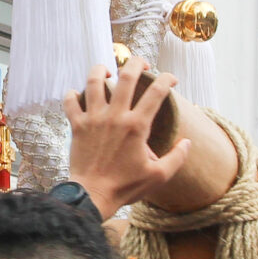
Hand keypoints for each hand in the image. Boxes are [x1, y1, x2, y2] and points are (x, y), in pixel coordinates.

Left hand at [63, 61, 188, 215]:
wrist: (92, 196)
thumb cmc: (125, 187)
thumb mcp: (158, 176)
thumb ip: (177, 157)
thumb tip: (187, 142)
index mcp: (137, 126)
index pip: (156, 92)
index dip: (167, 79)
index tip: (171, 79)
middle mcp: (115, 116)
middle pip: (126, 77)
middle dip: (136, 62)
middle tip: (141, 63)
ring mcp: (94, 119)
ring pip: (94, 82)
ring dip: (101, 70)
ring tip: (107, 69)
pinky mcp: (77, 126)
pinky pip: (70, 102)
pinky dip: (72, 95)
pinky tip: (77, 93)